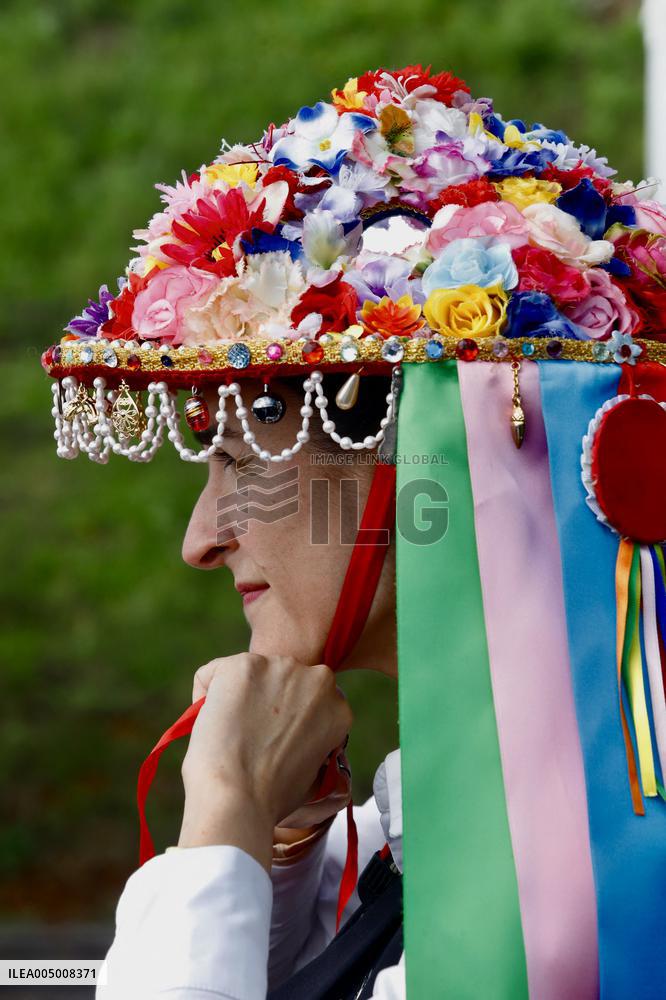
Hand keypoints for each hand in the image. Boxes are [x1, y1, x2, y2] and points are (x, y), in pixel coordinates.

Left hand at [178, 654, 352, 870]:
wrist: (238, 797)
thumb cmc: (270, 797)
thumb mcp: (313, 771)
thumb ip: (311, 741)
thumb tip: (295, 738)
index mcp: (337, 706)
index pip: (310, 696)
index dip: (289, 716)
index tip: (274, 737)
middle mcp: (316, 679)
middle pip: (284, 678)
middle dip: (268, 698)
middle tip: (250, 733)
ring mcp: (279, 668)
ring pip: (250, 673)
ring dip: (239, 694)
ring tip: (232, 731)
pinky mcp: (243, 665)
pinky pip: (213, 674)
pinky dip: (206, 694)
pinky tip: (211, 721)